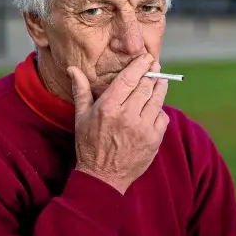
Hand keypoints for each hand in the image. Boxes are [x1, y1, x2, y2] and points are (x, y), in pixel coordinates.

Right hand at [68, 54, 169, 194]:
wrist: (103, 178)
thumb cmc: (89, 146)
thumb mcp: (81, 117)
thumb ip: (81, 90)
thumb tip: (72, 68)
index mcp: (108, 107)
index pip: (129, 78)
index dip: (139, 65)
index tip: (146, 57)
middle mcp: (127, 115)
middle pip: (145, 86)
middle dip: (152, 73)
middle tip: (155, 65)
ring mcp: (143, 128)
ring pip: (156, 100)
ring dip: (160, 87)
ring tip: (160, 80)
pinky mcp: (154, 140)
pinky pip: (162, 117)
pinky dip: (160, 110)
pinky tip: (155, 107)